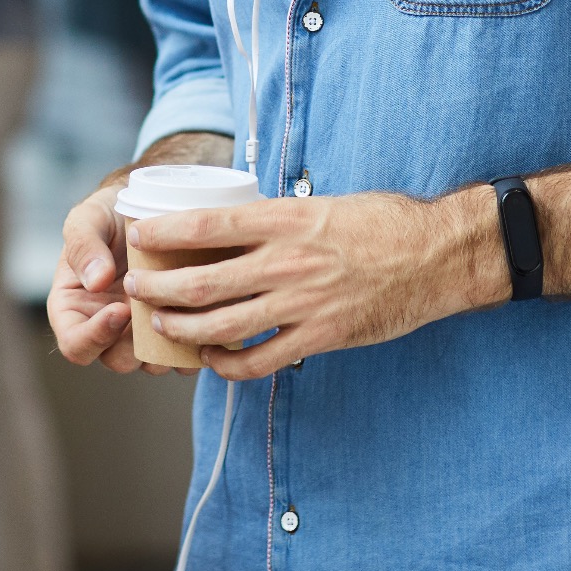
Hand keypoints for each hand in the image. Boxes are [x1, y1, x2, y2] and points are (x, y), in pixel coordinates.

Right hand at [49, 181, 181, 375]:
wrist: (149, 204)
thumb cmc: (110, 213)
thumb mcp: (88, 219)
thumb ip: (84, 246)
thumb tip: (96, 281)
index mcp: (74, 311)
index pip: (76, 347)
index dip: (96, 337)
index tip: (121, 308)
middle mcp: (107, 329)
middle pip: (118, 361)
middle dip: (139, 343)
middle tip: (156, 309)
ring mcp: (142, 333)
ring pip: (155, 363)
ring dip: (170, 344)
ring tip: (184, 308)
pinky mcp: (175, 330)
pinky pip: (188, 353)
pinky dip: (198, 340)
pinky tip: (207, 312)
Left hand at [120, 187, 505, 379]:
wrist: (435, 255)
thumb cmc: (382, 222)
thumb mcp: (322, 205)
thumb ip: (277, 220)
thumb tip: (231, 228)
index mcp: (284, 219)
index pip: (206, 226)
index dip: (164, 235)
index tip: (138, 238)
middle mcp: (286, 261)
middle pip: (202, 282)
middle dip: (157, 289)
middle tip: (134, 290)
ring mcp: (302, 303)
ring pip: (222, 326)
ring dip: (182, 330)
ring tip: (161, 326)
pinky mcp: (320, 337)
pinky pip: (261, 360)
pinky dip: (229, 365)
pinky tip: (213, 360)